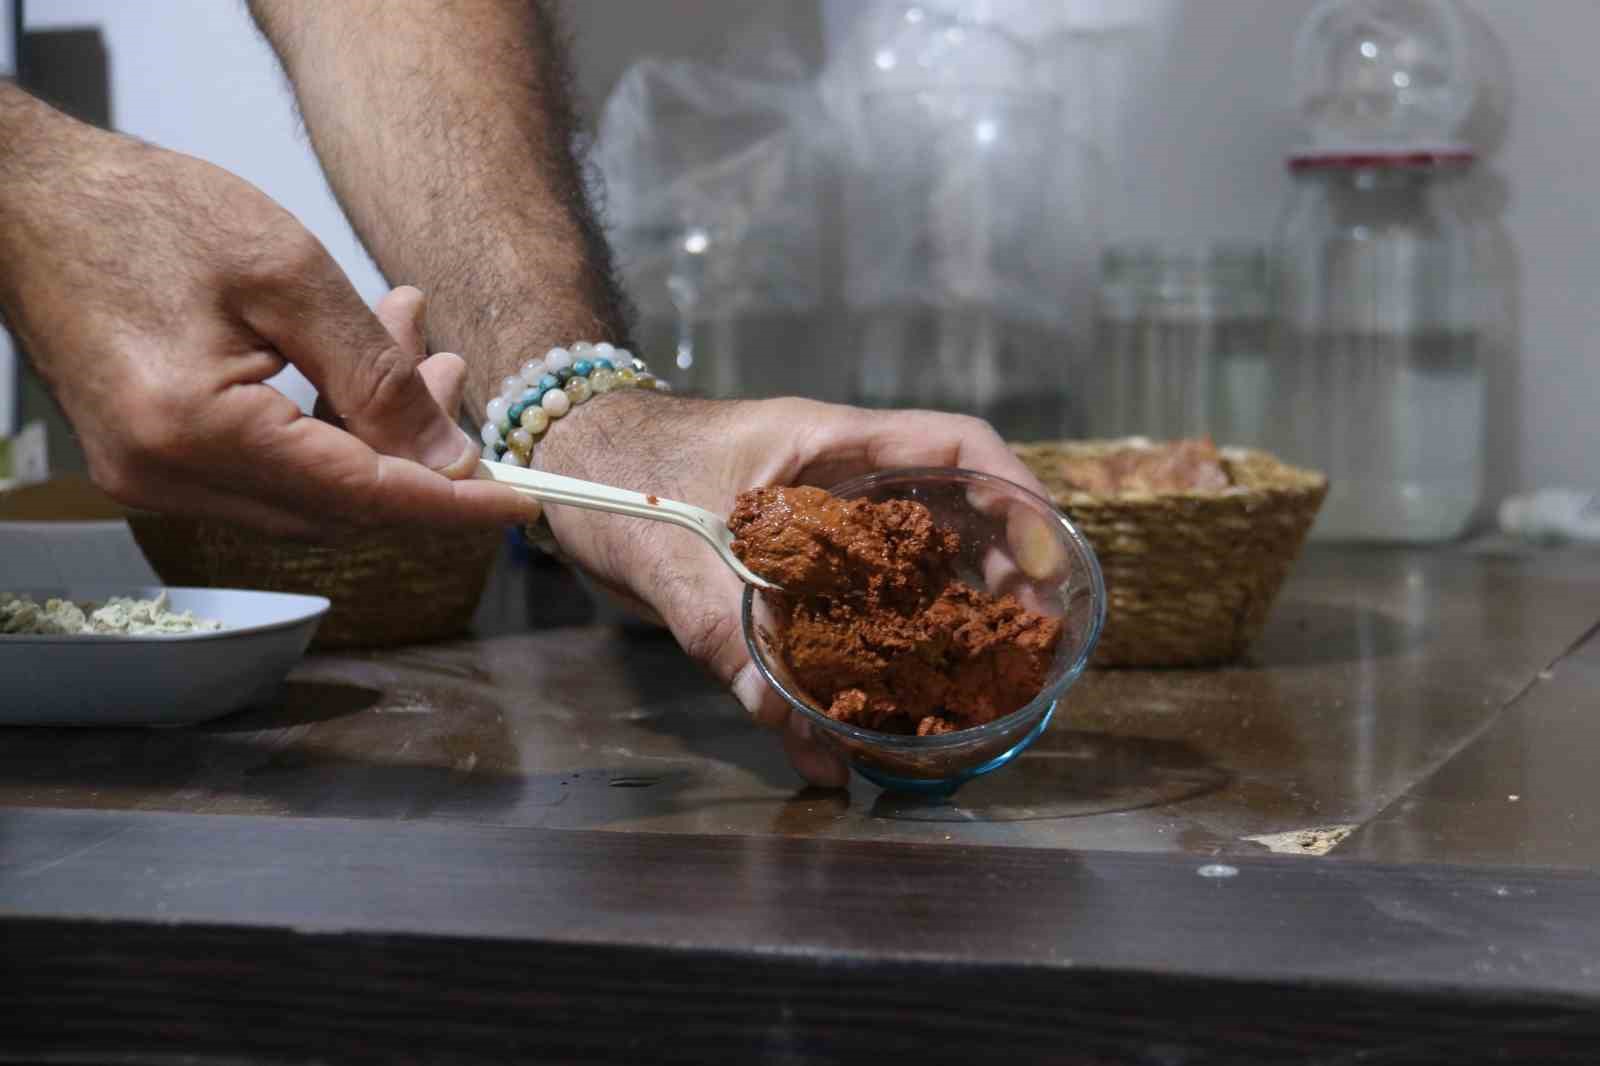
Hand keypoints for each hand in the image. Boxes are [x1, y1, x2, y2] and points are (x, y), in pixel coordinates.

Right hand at [0, 123, 536, 536]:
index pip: (363, 498)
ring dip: (372, 425)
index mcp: (195, 433)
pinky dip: (325, 423)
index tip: (524, 504)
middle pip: (341, 504)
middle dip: (413, 445)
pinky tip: (351, 356)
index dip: (453, 505)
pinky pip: (270, 468)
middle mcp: (168, 478)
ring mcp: (154, 478)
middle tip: (451, 364)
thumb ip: (375, 375)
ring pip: (310, 488)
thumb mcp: (286, 273)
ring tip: (407, 334)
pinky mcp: (155, 460)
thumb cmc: (141, 212)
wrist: (26, 199)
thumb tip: (448, 460)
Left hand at [536, 392, 1054, 787]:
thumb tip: (810, 748)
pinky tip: (891, 700)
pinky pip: (854, 602)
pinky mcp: (787, 565)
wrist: (559, 464)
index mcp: (829, 444)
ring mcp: (816, 522)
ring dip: (948, 613)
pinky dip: (879, 645)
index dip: (1018, 493)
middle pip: (952, 511)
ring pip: (909, 561)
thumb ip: (735, 643)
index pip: (955, 444)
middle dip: (1001, 571)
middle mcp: (837, 481)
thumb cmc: (615, 476)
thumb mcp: (676, 557)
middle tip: (1025, 640)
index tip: (1046, 559)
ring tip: (981, 677)